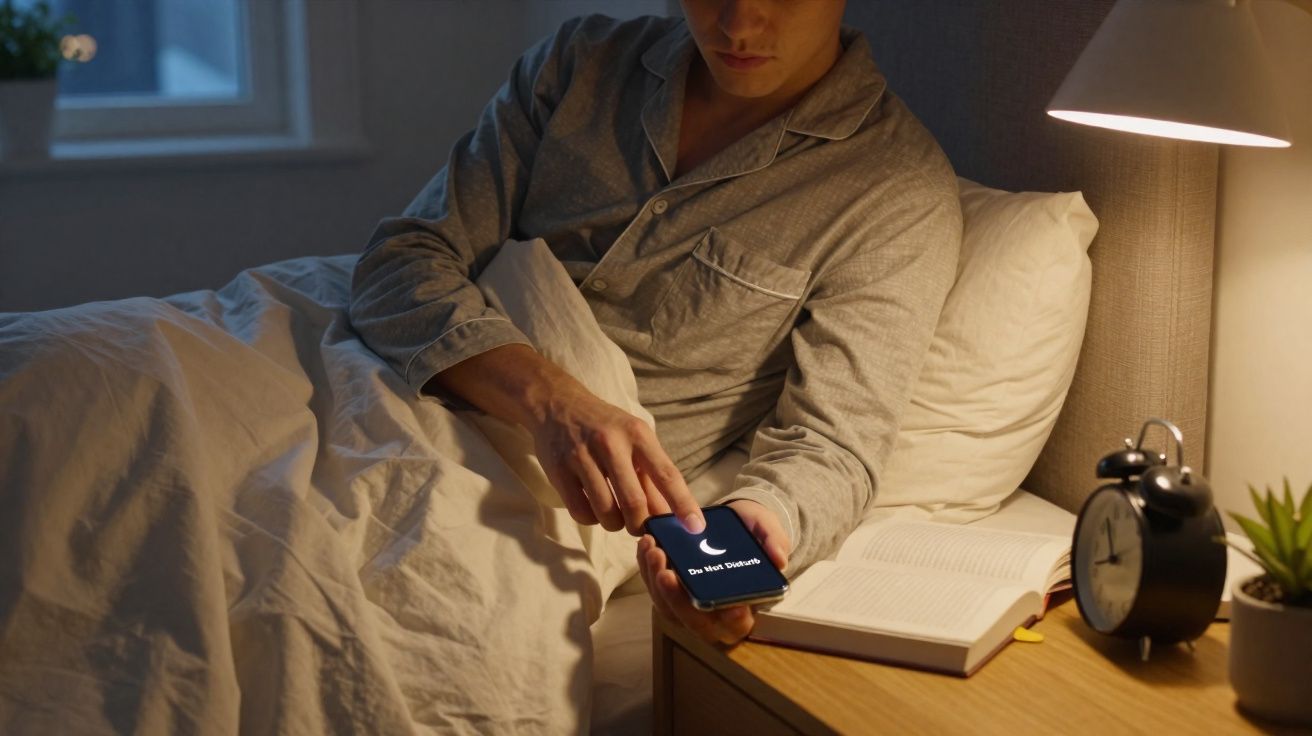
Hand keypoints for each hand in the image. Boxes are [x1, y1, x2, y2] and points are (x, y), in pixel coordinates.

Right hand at [432, 344, 703, 535]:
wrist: (557, 404)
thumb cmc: (604, 426)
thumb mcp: (634, 439)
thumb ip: (652, 475)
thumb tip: (671, 515)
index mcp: (637, 434)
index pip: (667, 475)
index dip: (683, 504)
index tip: (696, 527)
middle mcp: (611, 443)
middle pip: (635, 503)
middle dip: (641, 524)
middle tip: (640, 526)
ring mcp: (581, 456)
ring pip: (607, 512)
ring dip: (616, 524)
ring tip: (615, 515)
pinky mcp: (558, 470)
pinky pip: (581, 512)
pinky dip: (592, 519)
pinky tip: (593, 507)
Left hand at [637, 499, 789, 645]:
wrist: (734, 524)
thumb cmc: (753, 533)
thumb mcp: (768, 529)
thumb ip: (774, 542)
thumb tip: (779, 559)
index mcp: (745, 607)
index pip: (738, 624)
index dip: (732, 619)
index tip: (732, 605)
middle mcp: (715, 615)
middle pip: (694, 622)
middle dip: (677, 599)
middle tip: (667, 572)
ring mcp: (690, 606)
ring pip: (668, 608)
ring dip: (655, 582)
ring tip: (653, 550)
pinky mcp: (671, 592)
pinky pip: (656, 589)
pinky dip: (647, 569)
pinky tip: (647, 545)